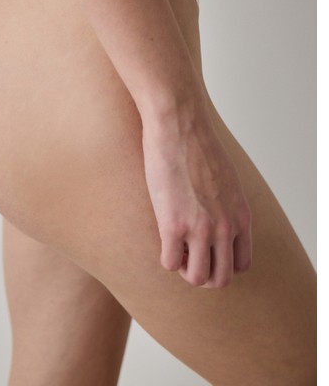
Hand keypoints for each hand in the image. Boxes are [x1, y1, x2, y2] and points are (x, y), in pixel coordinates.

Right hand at [141, 103, 251, 288]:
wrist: (179, 125)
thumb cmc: (198, 145)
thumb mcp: (228, 179)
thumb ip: (227, 204)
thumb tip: (216, 216)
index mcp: (241, 216)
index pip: (241, 264)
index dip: (221, 263)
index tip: (205, 251)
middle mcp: (226, 227)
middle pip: (220, 278)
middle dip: (203, 273)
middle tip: (187, 255)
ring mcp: (201, 229)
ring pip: (197, 278)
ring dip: (183, 269)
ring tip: (174, 248)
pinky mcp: (173, 225)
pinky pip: (169, 263)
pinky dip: (165, 257)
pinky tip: (162, 237)